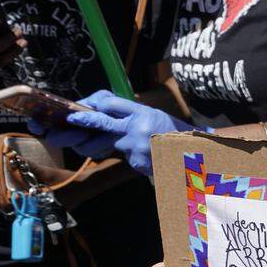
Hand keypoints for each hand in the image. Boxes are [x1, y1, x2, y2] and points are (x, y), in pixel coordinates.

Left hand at [35, 90, 197, 175]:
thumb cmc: (174, 132)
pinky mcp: (137, 163)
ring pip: (110, 145)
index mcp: (142, 113)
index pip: (109, 104)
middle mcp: (137, 128)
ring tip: (129, 146)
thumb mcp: (153, 116)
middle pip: (101, 123)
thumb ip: (130, 115)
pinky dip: (133, 159)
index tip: (82, 108)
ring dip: (109, 147)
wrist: (196, 153)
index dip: (94, 105)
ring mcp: (136, 147)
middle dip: (83, 122)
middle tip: (70, 120)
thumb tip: (102, 113)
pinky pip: (125, 159)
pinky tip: (149, 157)